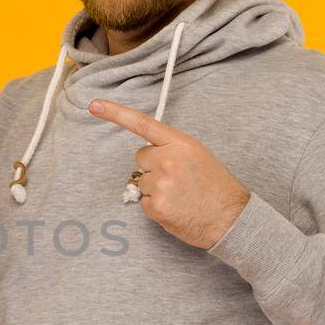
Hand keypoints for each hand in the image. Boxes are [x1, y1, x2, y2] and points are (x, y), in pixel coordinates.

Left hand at [88, 99, 249, 248]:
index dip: (115, 113)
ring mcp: (159, 183)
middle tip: (177, 180)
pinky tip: (176, 208)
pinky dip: (155, 207)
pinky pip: (143, 202)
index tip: (94, 105)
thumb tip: (148, 154)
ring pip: (141, 181)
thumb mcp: (198, 155)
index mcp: (180, 143)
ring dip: (154, 189)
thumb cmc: (216, 188)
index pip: (143, 124)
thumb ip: (172, 149)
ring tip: (180, 196)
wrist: (230, 219)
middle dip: (152, 167)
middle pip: (140, 158)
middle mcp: (167, 160)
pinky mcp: (155, 205)